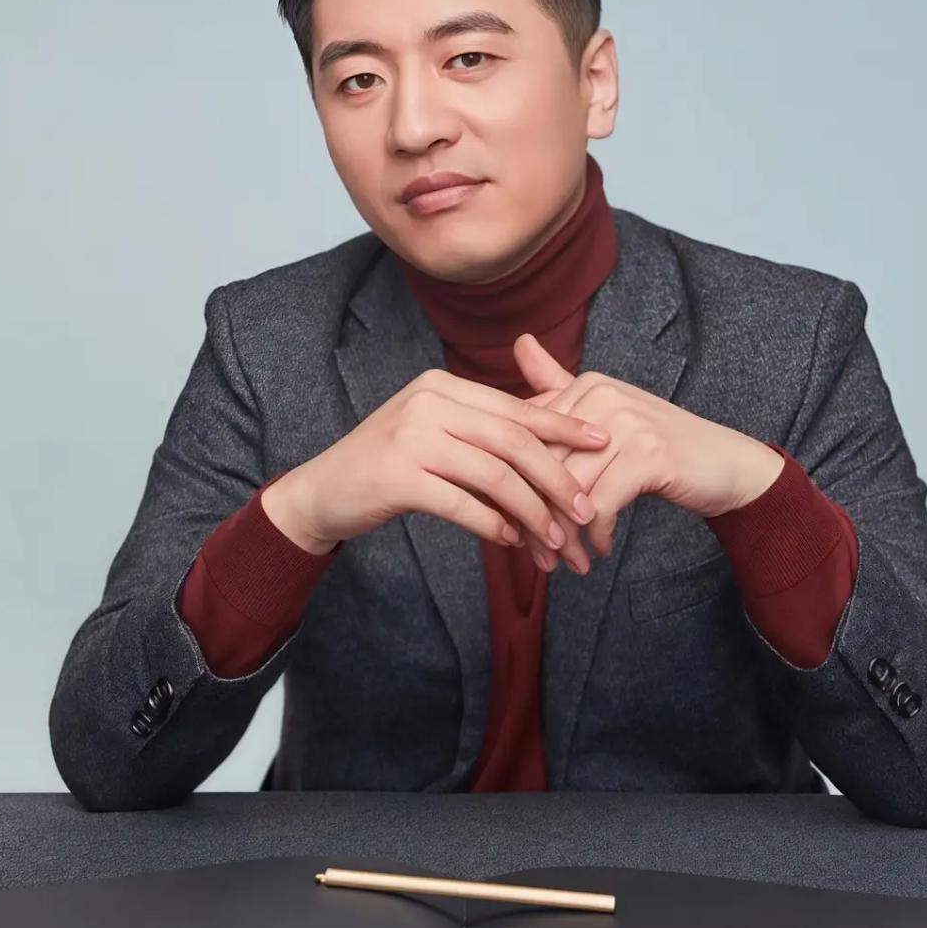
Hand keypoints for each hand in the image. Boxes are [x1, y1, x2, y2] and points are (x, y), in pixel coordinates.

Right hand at [264, 367, 609, 556]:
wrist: (323, 491)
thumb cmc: (389, 465)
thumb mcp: (435, 432)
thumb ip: (483, 431)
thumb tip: (551, 441)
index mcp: (442, 385)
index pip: (515, 408)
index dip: (563, 426)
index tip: (603, 442)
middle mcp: (428, 402)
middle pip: (512, 440)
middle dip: (557, 477)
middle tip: (586, 509)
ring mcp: (410, 437)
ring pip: (493, 475)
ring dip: (531, 511)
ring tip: (555, 538)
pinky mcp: (397, 476)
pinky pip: (462, 503)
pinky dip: (493, 525)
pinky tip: (512, 542)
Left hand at [502, 333, 784, 571]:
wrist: (725, 464)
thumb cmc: (657, 446)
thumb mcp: (606, 413)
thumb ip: (560, 383)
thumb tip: (519, 341)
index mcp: (586, 386)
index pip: (529, 441)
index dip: (516, 486)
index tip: (515, 523)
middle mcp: (604, 397)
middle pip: (545, 467)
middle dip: (536, 518)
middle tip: (537, 555)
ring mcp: (627, 424)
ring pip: (570, 490)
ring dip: (565, 535)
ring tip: (565, 560)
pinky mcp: (648, 455)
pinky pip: (601, 505)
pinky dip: (597, 534)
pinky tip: (599, 549)